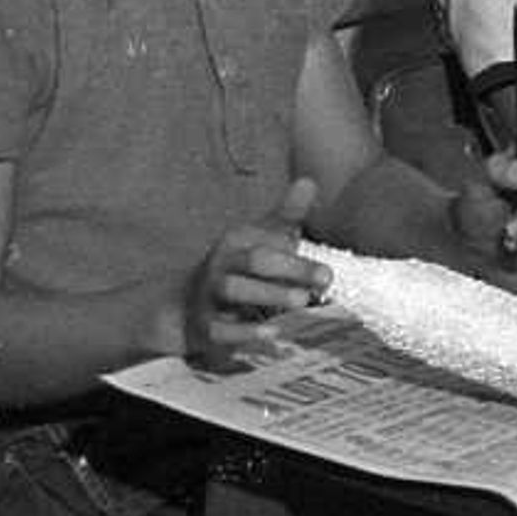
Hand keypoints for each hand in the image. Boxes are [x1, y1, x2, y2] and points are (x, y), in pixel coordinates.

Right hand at [179, 180, 328, 366]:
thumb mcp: (261, 240)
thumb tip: (309, 181)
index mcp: (236, 242)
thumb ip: (287, 214)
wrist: (189, 307)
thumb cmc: (240, 270)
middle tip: (325, 280)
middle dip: (290, 269)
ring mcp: (209, 295)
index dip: (297, 256)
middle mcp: (221, 264)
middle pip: (255, 260)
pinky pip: (220, 329)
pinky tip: (273, 334)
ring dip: (269, 294)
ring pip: (234, 290)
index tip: (327, 274)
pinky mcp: (205, 327)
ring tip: (301, 301)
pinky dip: (245, 332)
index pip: (268, 242)